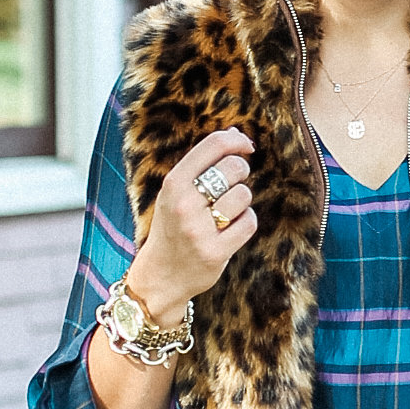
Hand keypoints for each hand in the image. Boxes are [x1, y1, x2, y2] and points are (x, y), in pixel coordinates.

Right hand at [127, 128, 258, 312]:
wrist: (160, 275)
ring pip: (243, 196)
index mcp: (173, 184)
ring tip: (227, 212)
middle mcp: (184, 205)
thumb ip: (202, 164)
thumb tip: (237, 132)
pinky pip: (248, 223)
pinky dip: (245, 223)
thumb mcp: (176, 192)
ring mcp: (199, 230)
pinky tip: (230, 230)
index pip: (212, 145)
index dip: (236, 140)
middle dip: (240, 172)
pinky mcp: (215, 252)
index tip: (245, 146)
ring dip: (241, 202)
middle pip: (233, 168)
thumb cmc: (172, 227)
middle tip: (232, 184)